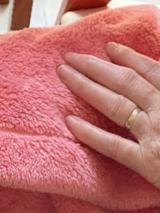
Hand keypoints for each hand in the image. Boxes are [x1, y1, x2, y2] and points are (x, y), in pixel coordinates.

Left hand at [57, 43, 159, 188]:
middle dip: (95, 66)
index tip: (109, 48)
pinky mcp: (150, 164)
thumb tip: (156, 82)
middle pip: (126, 81)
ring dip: (85, 85)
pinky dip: (91, 133)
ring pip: (115, 104)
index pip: (153, 71)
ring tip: (62, 73)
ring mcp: (158, 135)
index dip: (129, 57)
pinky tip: (69, 121)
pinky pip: (115, 146)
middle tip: (69, 55)